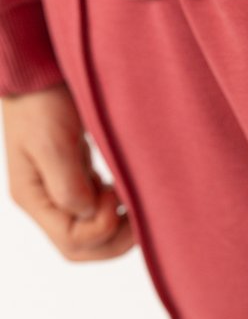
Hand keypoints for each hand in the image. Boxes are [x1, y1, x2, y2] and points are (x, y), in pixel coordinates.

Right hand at [2, 82, 134, 260]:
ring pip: (89, 231)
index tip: (117, 195)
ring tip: (138, 205)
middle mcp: (44, 200)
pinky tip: (125, 189)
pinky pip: (93, 207)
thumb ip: (68, 185)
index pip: (72, 241)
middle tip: (143, 219)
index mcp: (34, 198)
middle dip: (115, 241)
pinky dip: (113, 207)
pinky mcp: (72, 173)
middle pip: (80, 246)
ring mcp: (57, 188)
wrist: (37, 73)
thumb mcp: (53, 143)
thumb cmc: (42, 103)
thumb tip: (89, 214)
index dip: (102, 228)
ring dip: (117, 226)